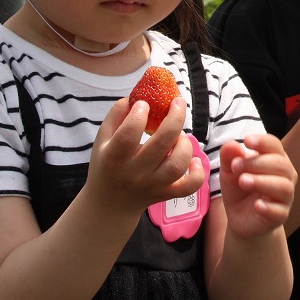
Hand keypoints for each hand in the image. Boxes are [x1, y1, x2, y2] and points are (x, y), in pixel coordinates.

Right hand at [85, 96, 205, 213]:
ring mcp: (152, 185)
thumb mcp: (103, 139)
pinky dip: (197, 173)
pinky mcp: (166, 194)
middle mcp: (134, 173)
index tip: (145, 103)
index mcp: (114, 158)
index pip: (128, 135)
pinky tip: (194, 160)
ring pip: (177, 165)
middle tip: (178, 103)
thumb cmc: (107, 164)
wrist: (108, 203)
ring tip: (180, 136)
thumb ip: (116, 115)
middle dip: (174, 118)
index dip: (139, 115)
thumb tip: (135, 96)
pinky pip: (189, 186)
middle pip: (161, 144)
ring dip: (185, 144)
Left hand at [220, 134, 295, 240]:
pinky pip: (280, 211)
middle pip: (280, 164)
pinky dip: (269, 207)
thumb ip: (230, 157)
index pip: (274, 146)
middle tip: (235, 167)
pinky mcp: (281, 215)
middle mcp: (285, 176)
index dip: (262, 142)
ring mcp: (285, 197)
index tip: (246, 141)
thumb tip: (232, 144)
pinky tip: (256, 205)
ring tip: (243, 182)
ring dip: (262, 182)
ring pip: (283, 186)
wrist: (241, 219)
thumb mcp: (229, 172)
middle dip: (257, 163)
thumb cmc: (240, 190)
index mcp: (275, 159)